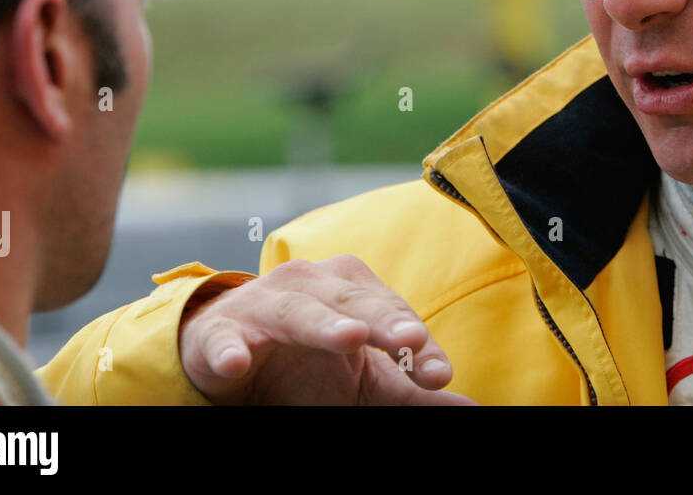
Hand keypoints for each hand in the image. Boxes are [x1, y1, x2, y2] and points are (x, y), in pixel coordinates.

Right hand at [178, 255, 475, 404]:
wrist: (225, 352)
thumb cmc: (307, 363)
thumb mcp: (364, 382)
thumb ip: (412, 390)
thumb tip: (472, 406)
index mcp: (352, 288)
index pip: (393, 313)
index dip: (416, 341)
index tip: (439, 375)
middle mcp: (311, 284)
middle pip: (354, 301)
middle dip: (383, 319)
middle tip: (409, 339)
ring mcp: (264, 304)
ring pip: (297, 310)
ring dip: (322, 322)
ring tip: (348, 337)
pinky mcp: (220, 332)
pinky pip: (225, 340)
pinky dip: (230, 349)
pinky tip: (239, 361)